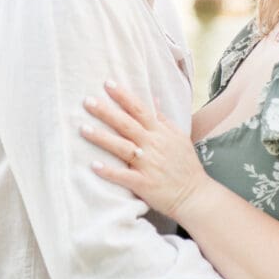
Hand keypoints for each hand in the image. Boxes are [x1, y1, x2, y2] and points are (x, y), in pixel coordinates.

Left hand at [80, 81, 209, 217]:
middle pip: (127, 125)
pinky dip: (110, 171)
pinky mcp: (144, 184)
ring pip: (122, 148)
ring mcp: (149, 165)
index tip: (107, 84)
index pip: (140, 109)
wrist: (195, 194)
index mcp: (160, 132)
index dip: (124, 96)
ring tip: (83, 129)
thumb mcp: (178, 137)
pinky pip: (124, 176)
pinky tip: (94, 165)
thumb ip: (163, 119)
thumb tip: (153, 98)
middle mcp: (153, 145)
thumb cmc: (185, 165)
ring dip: (102, 138)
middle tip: (87, 101)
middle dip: (106, 112)